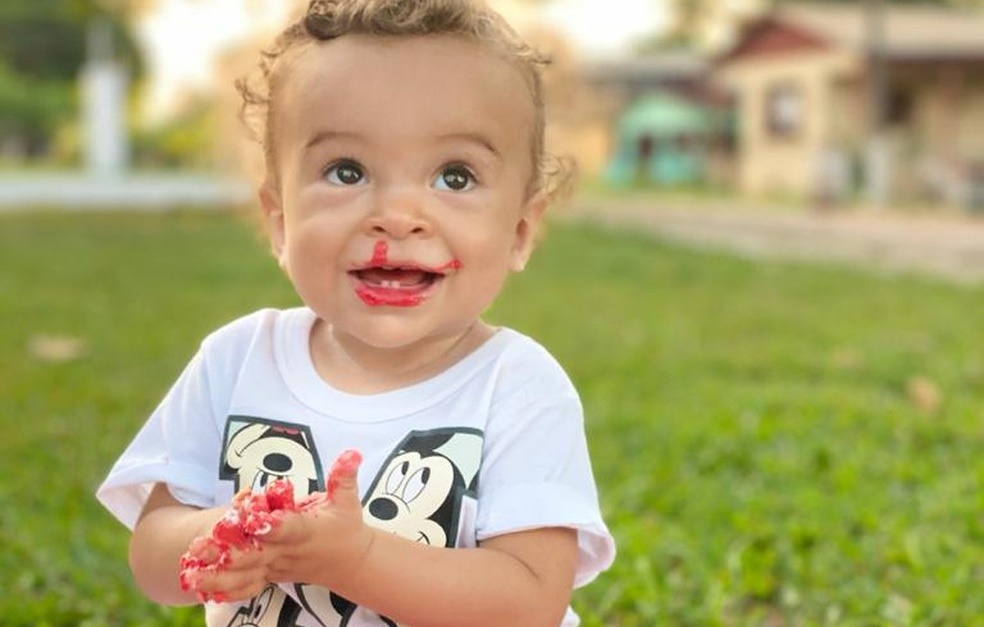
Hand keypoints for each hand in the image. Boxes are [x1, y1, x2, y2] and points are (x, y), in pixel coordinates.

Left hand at [179, 450, 372, 602]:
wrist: (350, 562)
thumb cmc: (346, 526)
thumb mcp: (348, 499)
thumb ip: (344, 476)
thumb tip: (351, 452)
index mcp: (306, 531)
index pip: (287, 528)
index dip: (271, 525)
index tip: (255, 521)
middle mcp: (288, 552)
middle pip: (256, 555)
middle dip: (227, 552)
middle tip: (199, 545)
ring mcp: (277, 567)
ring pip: (245, 575)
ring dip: (217, 576)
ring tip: (190, 574)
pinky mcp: (271, 576)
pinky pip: (246, 587)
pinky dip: (224, 590)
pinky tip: (199, 589)